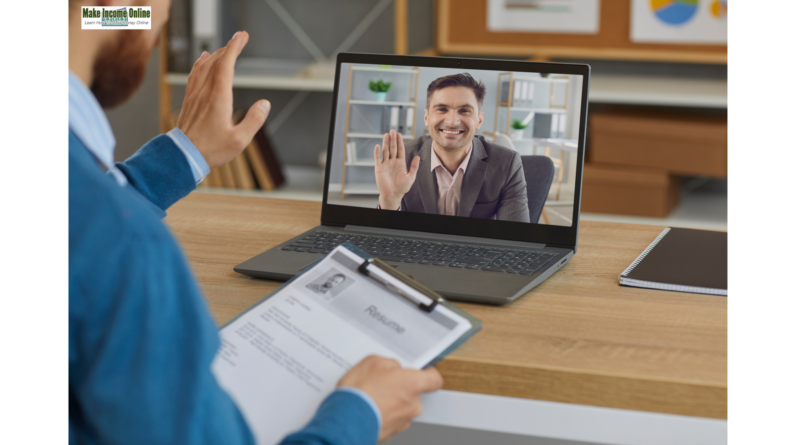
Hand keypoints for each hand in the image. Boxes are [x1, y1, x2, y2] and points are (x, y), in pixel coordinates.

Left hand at [176, 31, 270, 168]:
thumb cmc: (212, 150)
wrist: (183, 156)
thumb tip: (265, 104)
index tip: (242, 36)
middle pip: (216, 61)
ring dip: (216, 53)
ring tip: (225, 47)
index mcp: (218, 97)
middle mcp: (205, 92)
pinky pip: (194, 74)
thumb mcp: (240, 140)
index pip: (226, 65)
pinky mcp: (189, 100)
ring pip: (204, 66)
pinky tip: (203, 60)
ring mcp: (195, 95)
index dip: (234, 48)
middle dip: (229, 47)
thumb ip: (254, 120)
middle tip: (240, 38)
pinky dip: (200, 63)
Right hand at [338, 355, 442, 441]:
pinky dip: (382, 413)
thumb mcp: (373, 362)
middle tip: (383, 382)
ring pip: (402, 407)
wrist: (346, 419)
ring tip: (371, 395)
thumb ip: (390, 364)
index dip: (428, 374)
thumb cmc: (361, 391)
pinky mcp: (391, 432)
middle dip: (400, 387)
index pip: (434, 379)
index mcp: (413, 384)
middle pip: (414, 393)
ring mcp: (403, 421)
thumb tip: (393, 368)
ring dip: (390, 402)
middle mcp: (413, 404)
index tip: (423, 372)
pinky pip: (390, 419)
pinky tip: (368, 407)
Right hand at [374, 130, 419, 209]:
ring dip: (385, 143)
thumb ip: (414, 167)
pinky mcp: (379, 169)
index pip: (400, 150)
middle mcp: (392, 162)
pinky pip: (377, 159)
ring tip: (386, 135)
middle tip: (392, 131)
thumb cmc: (402, 188)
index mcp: (400, 163)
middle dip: (393, 140)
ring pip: (385, 151)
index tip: (399, 134)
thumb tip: (417, 157)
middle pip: (392, 148)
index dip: (400, 142)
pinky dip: (377, 153)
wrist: (393, 195)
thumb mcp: (411, 177)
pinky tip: (377, 146)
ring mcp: (385, 165)